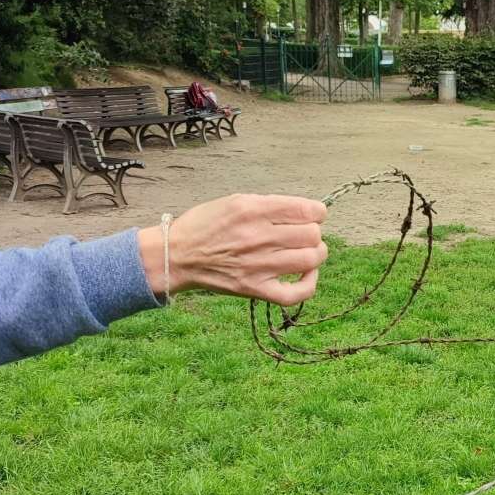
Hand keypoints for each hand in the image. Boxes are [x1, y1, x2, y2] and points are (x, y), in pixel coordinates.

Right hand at [138, 194, 327, 304]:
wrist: (177, 255)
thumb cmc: (206, 226)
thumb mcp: (235, 201)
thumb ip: (269, 205)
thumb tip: (305, 212)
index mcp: (253, 209)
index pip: (307, 210)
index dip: (318, 213)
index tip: (313, 216)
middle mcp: (258, 236)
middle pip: (312, 235)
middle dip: (314, 233)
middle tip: (304, 235)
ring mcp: (258, 265)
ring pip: (311, 260)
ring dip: (316, 254)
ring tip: (308, 253)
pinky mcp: (255, 289)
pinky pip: (296, 293)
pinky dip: (309, 284)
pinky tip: (306, 275)